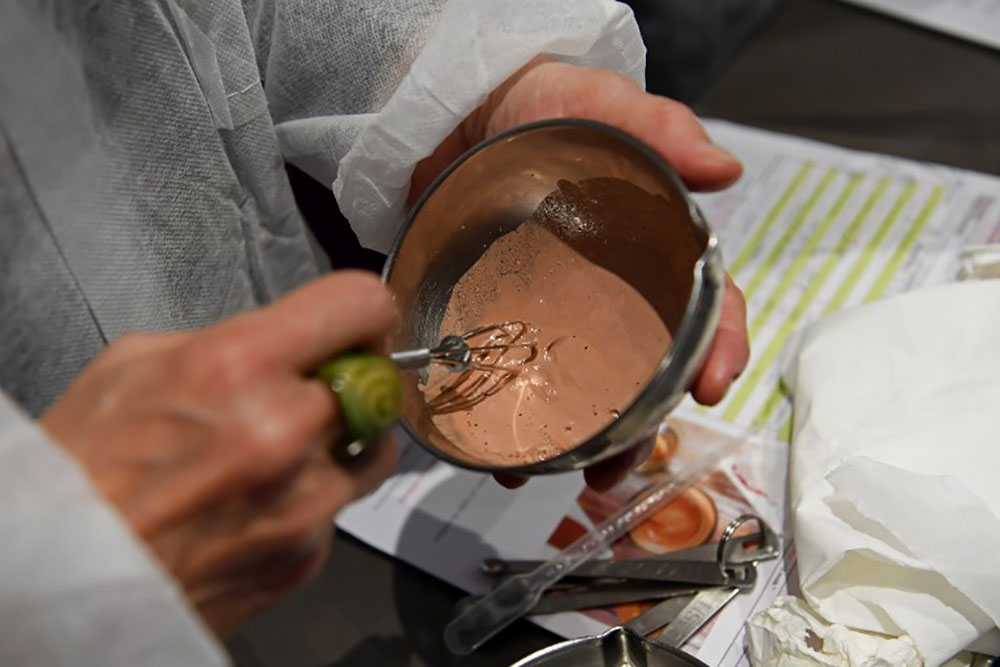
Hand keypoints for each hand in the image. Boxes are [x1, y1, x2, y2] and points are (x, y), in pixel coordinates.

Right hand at [41, 272, 397, 636]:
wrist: (66, 576)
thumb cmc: (84, 469)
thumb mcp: (136, 363)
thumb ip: (231, 342)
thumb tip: (287, 342)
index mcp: (240, 365)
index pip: (360, 305)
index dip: (361, 312)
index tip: (355, 326)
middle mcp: (287, 429)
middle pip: (373, 383)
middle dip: (342, 384)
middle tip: (299, 397)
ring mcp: (306, 500)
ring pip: (368, 450)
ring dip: (336, 444)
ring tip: (274, 458)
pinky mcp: (309, 554)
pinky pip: (336, 508)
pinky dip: (307, 501)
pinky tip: (251, 506)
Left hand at [413, 59, 749, 490]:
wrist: (452, 112)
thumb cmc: (537, 104)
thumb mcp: (596, 103)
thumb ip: (655, 127)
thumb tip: (723, 169)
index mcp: (650, 250)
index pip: (703, 306)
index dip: (719, 346)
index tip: (713, 385)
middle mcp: (609, 293)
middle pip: (646, 371)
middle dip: (645, 427)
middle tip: (621, 465)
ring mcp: (553, 314)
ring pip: (586, 392)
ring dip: (586, 443)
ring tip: (569, 474)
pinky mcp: (499, 323)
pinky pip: (515, 383)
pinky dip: (515, 425)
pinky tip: (503, 453)